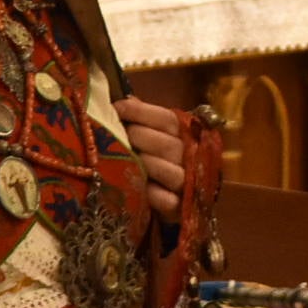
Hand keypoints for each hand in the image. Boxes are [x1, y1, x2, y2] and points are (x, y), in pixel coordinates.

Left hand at [116, 94, 188, 220]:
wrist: (173, 200)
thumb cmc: (156, 161)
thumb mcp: (151, 137)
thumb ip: (141, 119)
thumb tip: (125, 100)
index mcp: (182, 136)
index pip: (168, 119)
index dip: (142, 112)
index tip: (117, 108)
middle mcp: (189, 157)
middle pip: (169, 144)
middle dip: (140, 137)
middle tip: (121, 136)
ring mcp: (186, 184)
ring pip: (172, 172)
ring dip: (146, 164)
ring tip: (126, 161)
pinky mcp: (180, 207)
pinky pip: (168, 201)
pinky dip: (154, 195)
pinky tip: (141, 190)